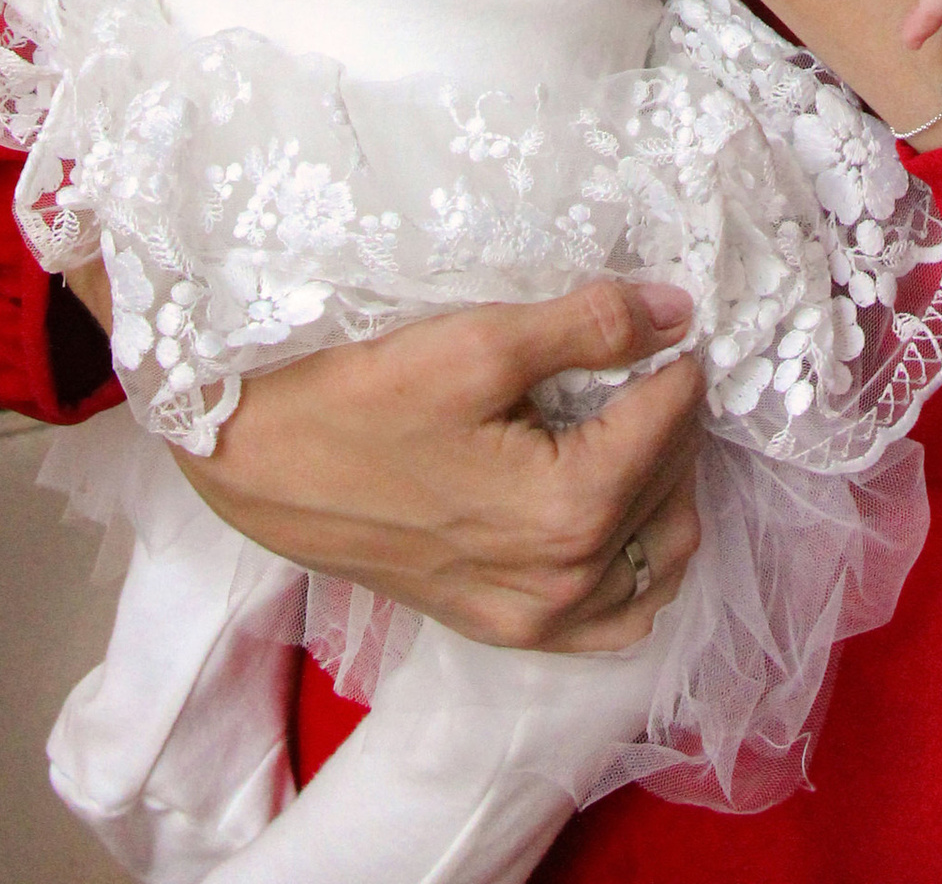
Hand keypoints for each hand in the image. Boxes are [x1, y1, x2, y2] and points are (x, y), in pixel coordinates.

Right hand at [169, 279, 705, 650]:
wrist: (264, 464)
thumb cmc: (362, 397)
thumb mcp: (480, 343)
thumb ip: (592, 327)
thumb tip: (676, 312)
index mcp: (569, 508)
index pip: (675, 417)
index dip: (673, 355)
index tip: (659, 318)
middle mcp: (565, 582)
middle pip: (674, 483)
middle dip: (671, 415)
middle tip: (641, 358)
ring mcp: (536, 619)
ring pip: (662, 556)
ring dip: (665, 487)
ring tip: (628, 423)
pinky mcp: (504, 629)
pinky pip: (616, 617)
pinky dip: (636, 562)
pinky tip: (613, 507)